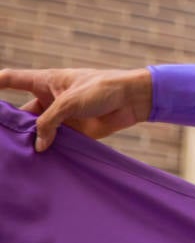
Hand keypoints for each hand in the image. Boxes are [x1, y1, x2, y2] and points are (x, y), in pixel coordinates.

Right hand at [0, 67, 152, 151]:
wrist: (133, 99)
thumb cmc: (102, 89)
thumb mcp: (69, 103)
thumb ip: (49, 123)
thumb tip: (38, 146)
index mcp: (46, 82)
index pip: (13, 79)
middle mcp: (49, 99)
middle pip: (21, 112)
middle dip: (11, 125)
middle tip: (1, 143)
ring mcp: (61, 116)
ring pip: (37, 130)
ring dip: (29, 141)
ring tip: (12, 156)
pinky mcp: (74, 131)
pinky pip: (55, 142)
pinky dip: (47, 151)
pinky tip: (37, 163)